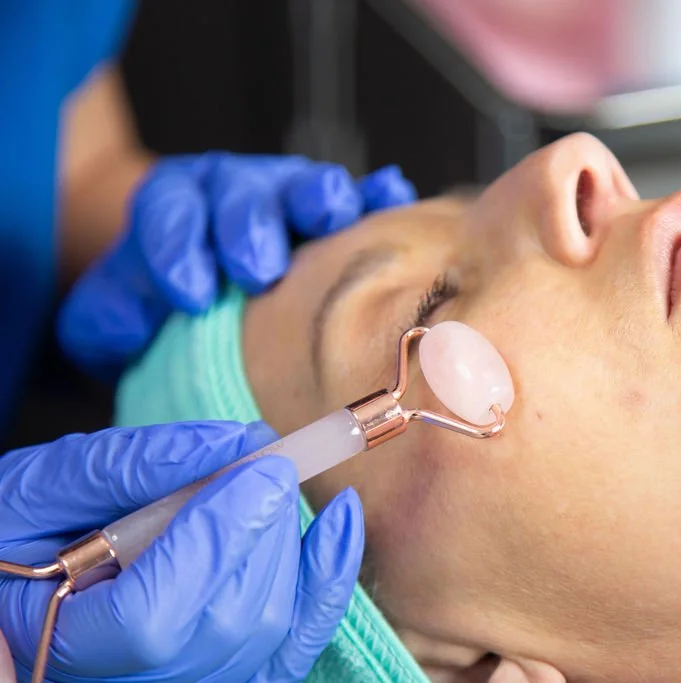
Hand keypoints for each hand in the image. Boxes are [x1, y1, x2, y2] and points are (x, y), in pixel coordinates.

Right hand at [0, 421, 364, 681]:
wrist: (18, 584)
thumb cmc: (16, 539)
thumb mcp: (41, 490)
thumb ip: (129, 466)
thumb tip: (237, 442)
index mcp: (59, 648)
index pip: (156, 617)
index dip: (217, 538)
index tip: (260, 465)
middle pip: (228, 622)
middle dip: (263, 528)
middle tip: (269, 462)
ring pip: (269, 632)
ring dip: (288, 543)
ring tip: (267, 484)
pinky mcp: (225, 678)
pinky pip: (293, 645)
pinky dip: (326, 581)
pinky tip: (340, 520)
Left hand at [58, 153, 415, 379]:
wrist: (210, 277)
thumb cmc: (165, 302)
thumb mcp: (116, 313)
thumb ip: (109, 317)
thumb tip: (132, 326)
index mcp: (176, 205)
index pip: (169, 212)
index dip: (177, 246)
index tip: (190, 294)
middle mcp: (237, 191)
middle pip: (242, 195)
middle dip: (249, 227)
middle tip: (257, 270)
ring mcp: (292, 196)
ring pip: (306, 185)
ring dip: (319, 199)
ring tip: (333, 218)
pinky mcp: (341, 212)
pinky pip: (364, 196)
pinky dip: (379, 197)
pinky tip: (394, 200)